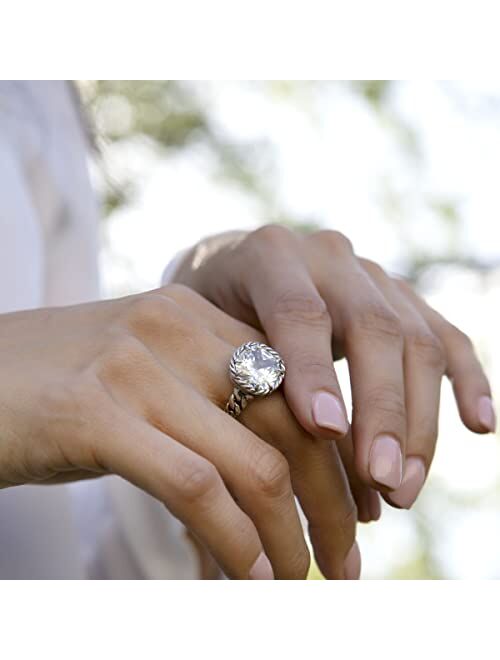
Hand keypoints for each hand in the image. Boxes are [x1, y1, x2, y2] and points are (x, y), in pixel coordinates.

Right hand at [0, 285, 358, 578]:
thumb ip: (206, 411)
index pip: (297, 389)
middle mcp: (174, 329)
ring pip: (252, 464)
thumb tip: (271, 486)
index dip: (336, 459)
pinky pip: (195, 488)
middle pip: (292, 424)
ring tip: (300, 582)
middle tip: (347, 563)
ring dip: (289, 537)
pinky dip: (235, 543)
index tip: (354, 515)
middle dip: (330, 504)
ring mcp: (135, 367)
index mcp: (195, 316)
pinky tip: (249, 578)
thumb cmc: (60, 390)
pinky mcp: (94, 412)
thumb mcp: (144, 383)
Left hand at [173, 226, 494, 512]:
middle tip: (380, 482)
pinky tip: (480, 425)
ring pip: (415, 339)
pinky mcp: (400, 298)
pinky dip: (467, 380)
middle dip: (382, 410)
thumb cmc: (206, 318)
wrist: (226, 274)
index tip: (325, 433)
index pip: (300, 312)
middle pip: (374, 326)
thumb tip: (270, 475)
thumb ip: (234, 380)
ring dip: (418, 420)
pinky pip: (444, 334)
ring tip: (402, 489)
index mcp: (269, 257)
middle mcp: (328, 256)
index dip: (315, 372)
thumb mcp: (203, 337)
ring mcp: (371, 274)